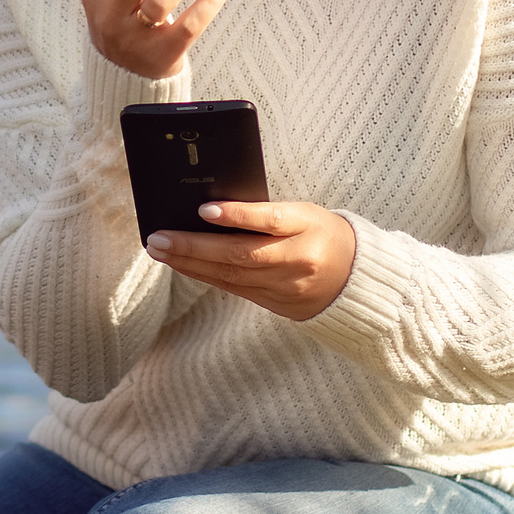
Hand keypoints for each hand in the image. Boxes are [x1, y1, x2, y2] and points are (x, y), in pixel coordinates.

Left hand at [141, 201, 355, 321]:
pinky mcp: (277, 304)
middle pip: (241, 254)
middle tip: (158, 237)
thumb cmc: (321, 233)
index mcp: (308, 226)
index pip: (271, 220)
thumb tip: (210, 209)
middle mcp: (298, 259)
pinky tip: (181, 264)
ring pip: (232, 276)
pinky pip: (233, 288)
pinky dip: (204, 275)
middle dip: (194, 246)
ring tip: (160, 250)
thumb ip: (265, 212)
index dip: (238, 215)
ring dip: (190, 263)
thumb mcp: (303, 212)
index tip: (204, 209)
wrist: (355, 278)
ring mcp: (287, 286)